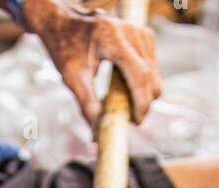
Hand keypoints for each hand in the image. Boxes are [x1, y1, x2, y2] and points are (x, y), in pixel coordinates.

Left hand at [21, 0, 160, 123]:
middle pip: (150, 75)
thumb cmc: (65, 47)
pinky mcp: (144, 34)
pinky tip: (127, 88)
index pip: (139, 75)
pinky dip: (144, 82)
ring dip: (144, 93)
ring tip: (124, 103)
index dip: (141, 102)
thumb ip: (87, 105)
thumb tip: (98, 134)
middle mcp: (131, 31)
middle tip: (128, 118)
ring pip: (154, 72)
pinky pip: (152, 65)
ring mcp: (140, 31)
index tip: (136, 122)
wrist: (64, 21)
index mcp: (112, 39)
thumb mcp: (72, 78)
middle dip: (143, 102)